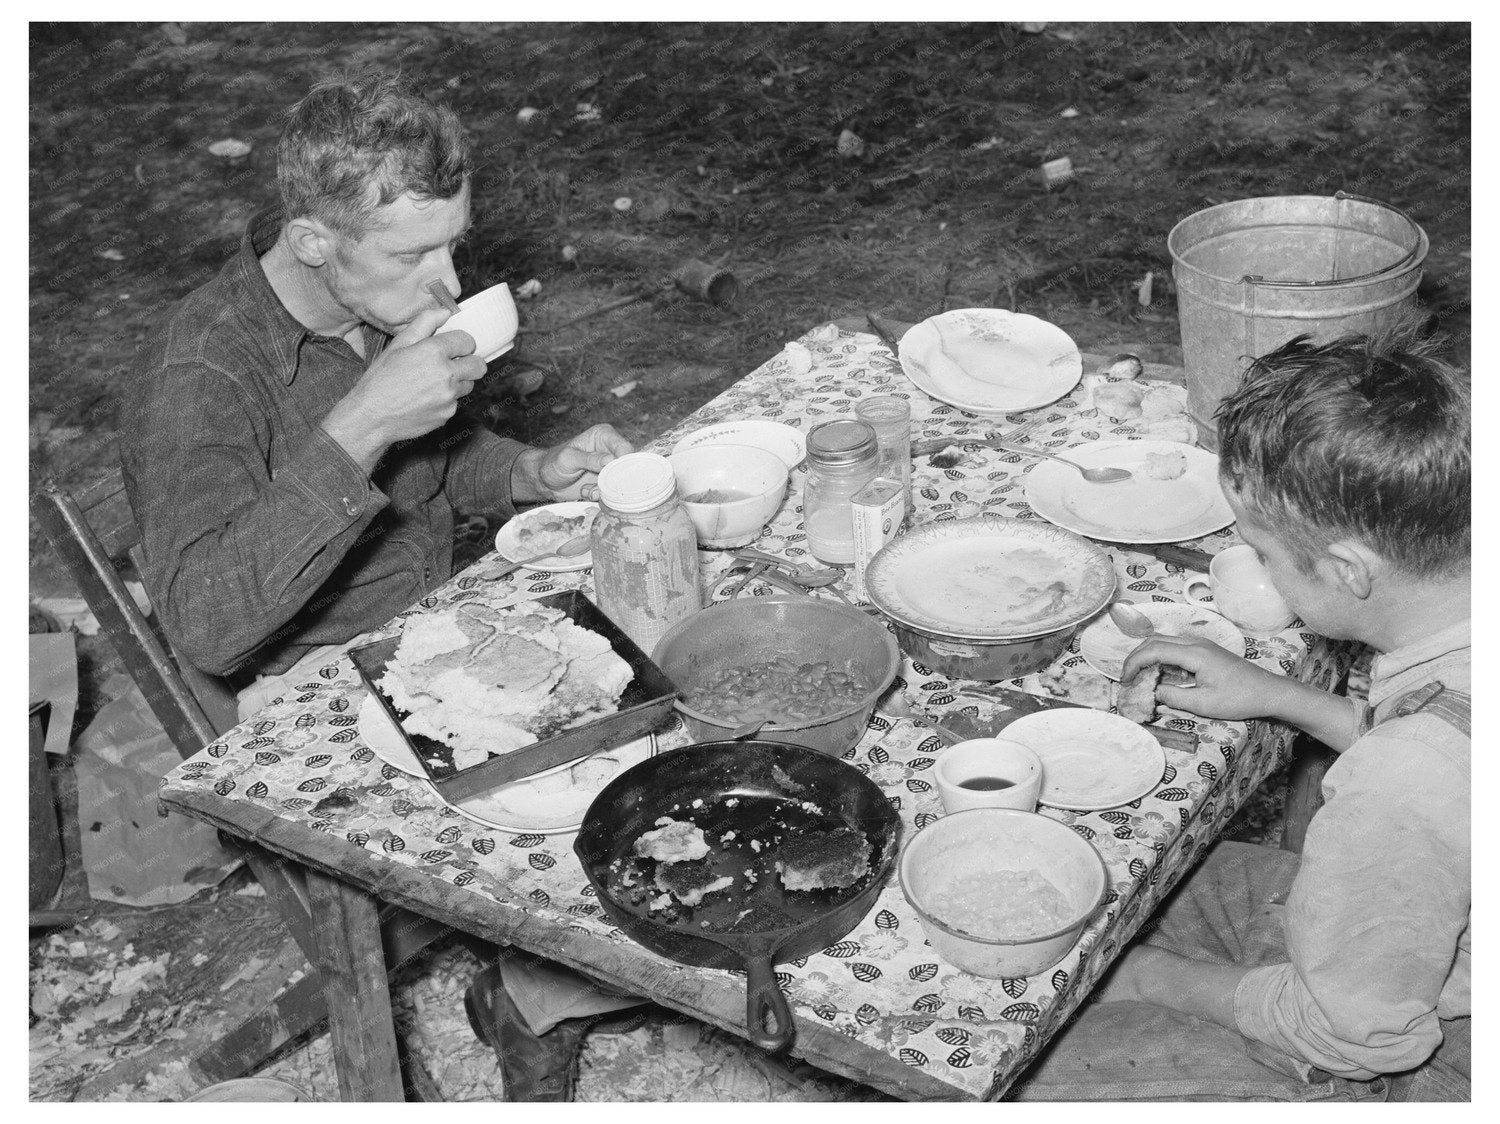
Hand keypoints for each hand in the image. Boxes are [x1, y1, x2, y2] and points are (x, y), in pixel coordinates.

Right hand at [325, 309, 487, 465]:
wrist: (371, 418)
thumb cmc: (380, 379)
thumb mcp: (397, 346)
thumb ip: (423, 324)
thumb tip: (445, 312)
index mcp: (434, 352)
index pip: (468, 341)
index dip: (461, 343)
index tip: (454, 348)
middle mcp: (446, 374)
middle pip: (479, 365)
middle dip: (470, 362)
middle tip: (455, 364)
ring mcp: (449, 397)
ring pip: (468, 385)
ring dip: (458, 382)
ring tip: (432, 383)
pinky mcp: (448, 414)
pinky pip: (456, 403)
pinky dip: (446, 400)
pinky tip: (425, 400)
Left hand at [519, 424, 634, 502]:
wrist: (546, 481)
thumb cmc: (553, 463)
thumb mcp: (568, 459)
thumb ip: (589, 459)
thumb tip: (610, 460)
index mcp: (604, 435)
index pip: (623, 447)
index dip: (623, 461)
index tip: (615, 474)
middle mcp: (610, 450)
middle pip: (627, 466)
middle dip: (614, 479)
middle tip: (601, 485)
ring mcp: (610, 467)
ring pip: (621, 481)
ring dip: (605, 489)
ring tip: (587, 489)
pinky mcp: (607, 482)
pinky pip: (613, 491)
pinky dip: (600, 495)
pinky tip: (585, 492)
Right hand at [1120, 635, 1284, 720]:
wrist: (1268, 691)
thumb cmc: (1239, 699)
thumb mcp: (1204, 704)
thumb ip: (1174, 697)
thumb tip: (1153, 692)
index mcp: (1193, 653)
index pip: (1153, 650)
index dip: (1134, 663)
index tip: (1125, 681)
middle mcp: (1195, 643)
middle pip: (1154, 640)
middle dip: (1136, 657)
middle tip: (1127, 678)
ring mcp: (1200, 645)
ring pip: (1164, 642)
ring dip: (1147, 656)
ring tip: (1139, 677)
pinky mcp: (1204, 650)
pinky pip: (1175, 647)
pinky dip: (1160, 658)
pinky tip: (1159, 675)